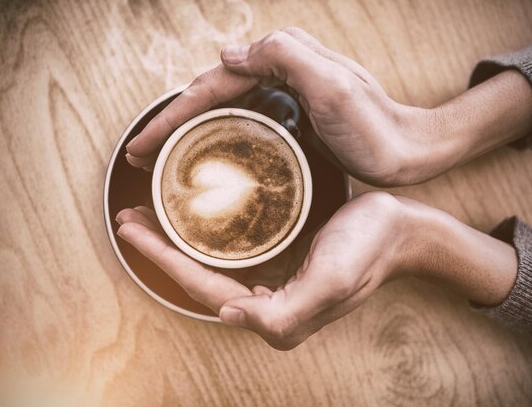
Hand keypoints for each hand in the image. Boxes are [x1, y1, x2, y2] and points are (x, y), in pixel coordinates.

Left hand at [116, 192, 517, 349]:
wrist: (401, 229)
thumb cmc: (369, 248)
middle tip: (130, 217)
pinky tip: (194, 220)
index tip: (132, 230)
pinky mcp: (280, 263)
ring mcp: (273, 284)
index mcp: (275, 315)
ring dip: (176, 242)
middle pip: (198, 279)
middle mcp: (268, 305)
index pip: (203, 290)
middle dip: (160, 250)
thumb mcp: (331, 281)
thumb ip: (283, 312)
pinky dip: (203, 238)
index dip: (163, 261)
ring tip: (149, 215)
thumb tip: (230, 316)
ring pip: (210, 266)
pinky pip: (230, 255)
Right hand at [125, 28, 429, 184]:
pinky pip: (241, 122)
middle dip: (170, 124)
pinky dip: (215, 137)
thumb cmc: (375, 126)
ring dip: (187, 131)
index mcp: (281, 61)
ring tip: (160, 158)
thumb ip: (285, 56)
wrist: (408, 149)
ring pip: (221, 109)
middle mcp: (278, 72)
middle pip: (209, 96)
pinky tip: (205, 155)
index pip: (210, 87)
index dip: (171, 117)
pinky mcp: (291, 117)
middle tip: (140, 156)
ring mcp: (283, 95)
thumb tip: (226, 55)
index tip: (142, 146)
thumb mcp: (334, 85)